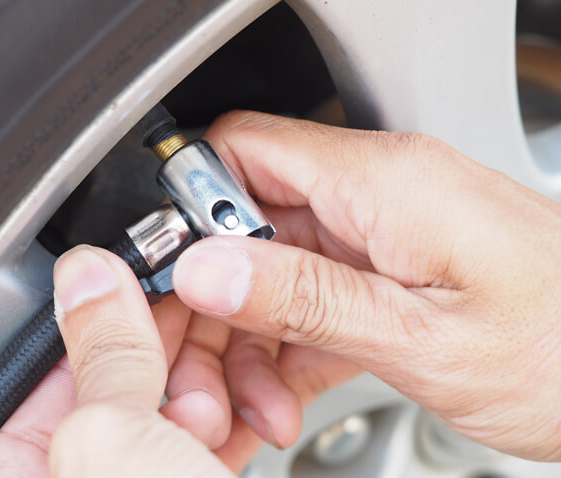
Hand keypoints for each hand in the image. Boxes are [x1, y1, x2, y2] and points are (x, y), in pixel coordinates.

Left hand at [0, 245, 356, 475]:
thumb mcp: (114, 443)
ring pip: (180, 391)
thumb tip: (87, 274)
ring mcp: (142, 471)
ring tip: (226, 408)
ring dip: (219, 386)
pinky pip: (211, 429)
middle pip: (128, 365)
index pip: (60, 347)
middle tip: (204, 353)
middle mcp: (83, 461)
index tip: (157, 278)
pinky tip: (257, 415)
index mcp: (31, 457)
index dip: (112, 308)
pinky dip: (241, 415)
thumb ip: (102, 351)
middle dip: (178, 356)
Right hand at [171, 111, 560, 460]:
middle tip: (201, 376)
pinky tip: (284, 395)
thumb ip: (306, 299)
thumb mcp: (422, 340)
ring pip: (272, 272)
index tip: (172, 281)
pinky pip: (311, 298)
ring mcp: (382, 234)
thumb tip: (208, 269)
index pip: (243, 152)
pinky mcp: (389, 271)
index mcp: (383, 184)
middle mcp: (378, 195)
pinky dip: (287, 350)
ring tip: (255, 409)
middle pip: (246, 226)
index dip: (191, 210)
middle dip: (213, 305)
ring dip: (248, 343)